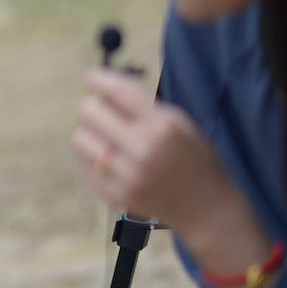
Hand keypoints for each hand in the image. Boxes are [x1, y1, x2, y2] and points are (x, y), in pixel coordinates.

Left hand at [72, 67, 278, 287]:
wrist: (207, 208)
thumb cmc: (194, 158)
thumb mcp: (180, 123)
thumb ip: (143, 106)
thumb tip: (104, 87)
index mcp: (162, 126)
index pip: (117, 91)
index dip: (98, 79)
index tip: (91, 78)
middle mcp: (143, 149)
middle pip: (89, 112)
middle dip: (95, 108)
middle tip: (105, 114)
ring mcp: (127, 175)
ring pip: (79, 138)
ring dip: (90, 134)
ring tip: (108, 140)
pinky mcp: (114, 195)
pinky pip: (82, 165)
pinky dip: (90, 158)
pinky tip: (108, 160)